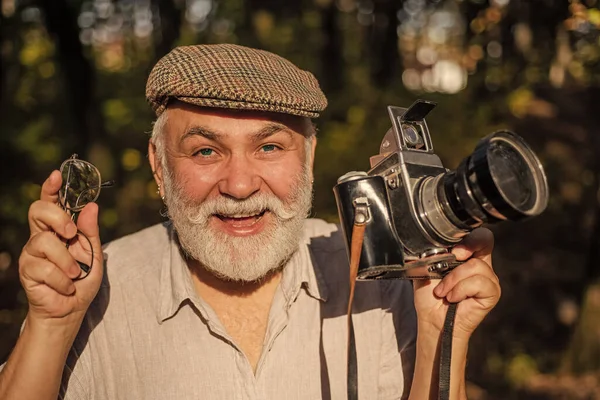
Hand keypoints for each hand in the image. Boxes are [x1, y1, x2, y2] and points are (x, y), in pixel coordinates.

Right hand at [18, 170, 103, 325]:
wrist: (71, 309)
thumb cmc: (82, 280)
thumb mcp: (93, 254)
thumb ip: (90, 231)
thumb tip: (92, 206)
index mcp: (59, 229)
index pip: (50, 202)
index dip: (51, 187)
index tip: (57, 175)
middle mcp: (42, 236)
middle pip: (38, 210)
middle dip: (58, 218)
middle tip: (71, 234)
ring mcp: (32, 253)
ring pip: (45, 241)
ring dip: (67, 261)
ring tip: (75, 275)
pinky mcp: (27, 271)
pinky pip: (44, 268)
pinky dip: (62, 279)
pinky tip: (66, 287)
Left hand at [413, 228, 500, 340]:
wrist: (432, 320)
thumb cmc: (430, 296)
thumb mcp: (426, 268)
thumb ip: (432, 253)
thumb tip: (431, 241)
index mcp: (468, 255)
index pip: (477, 235)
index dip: (468, 236)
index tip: (453, 248)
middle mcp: (481, 264)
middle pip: (484, 241)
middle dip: (467, 247)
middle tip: (452, 260)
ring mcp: (489, 278)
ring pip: (475, 265)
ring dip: (453, 279)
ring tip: (444, 291)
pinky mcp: (492, 293)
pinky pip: (478, 282)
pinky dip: (460, 290)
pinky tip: (453, 298)